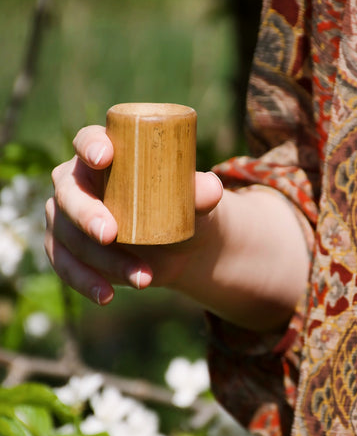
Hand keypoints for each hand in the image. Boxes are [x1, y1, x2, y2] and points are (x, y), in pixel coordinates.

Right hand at [46, 125, 310, 330]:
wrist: (179, 248)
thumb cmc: (183, 209)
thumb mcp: (195, 201)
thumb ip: (202, 193)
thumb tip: (211, 190)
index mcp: (105, 153)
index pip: (88, 140)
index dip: (90, 146)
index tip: (104, 158)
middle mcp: (77, 182)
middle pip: (69, 193)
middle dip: (86, 215)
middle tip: (111, 234)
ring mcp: (66, 217)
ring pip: (69, 236)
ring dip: (102, 260)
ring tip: (143, 279)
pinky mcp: (66, 250)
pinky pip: (65, 265)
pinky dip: (85, 282)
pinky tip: (106, 296)